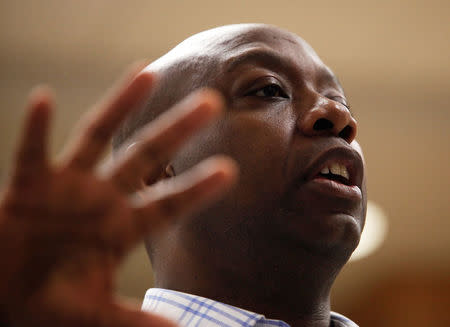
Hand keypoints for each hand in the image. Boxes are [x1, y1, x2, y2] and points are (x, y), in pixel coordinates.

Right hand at [0, 64, 236, 326]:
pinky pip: (29, 152)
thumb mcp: (95, 315)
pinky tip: (43, 99)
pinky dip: (34, 128)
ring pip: (96, 136)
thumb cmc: (51, 305)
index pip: (168, 203)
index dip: (196, 188)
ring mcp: (66, 187)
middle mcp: (101, 199)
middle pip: (145, 155)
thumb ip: (134, 321)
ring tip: (146, 71)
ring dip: (120, 104)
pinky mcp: (27, 186)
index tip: (230, 170)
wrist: (5, 297)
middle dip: (177, 128)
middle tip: (213, 100)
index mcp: (122, 229)